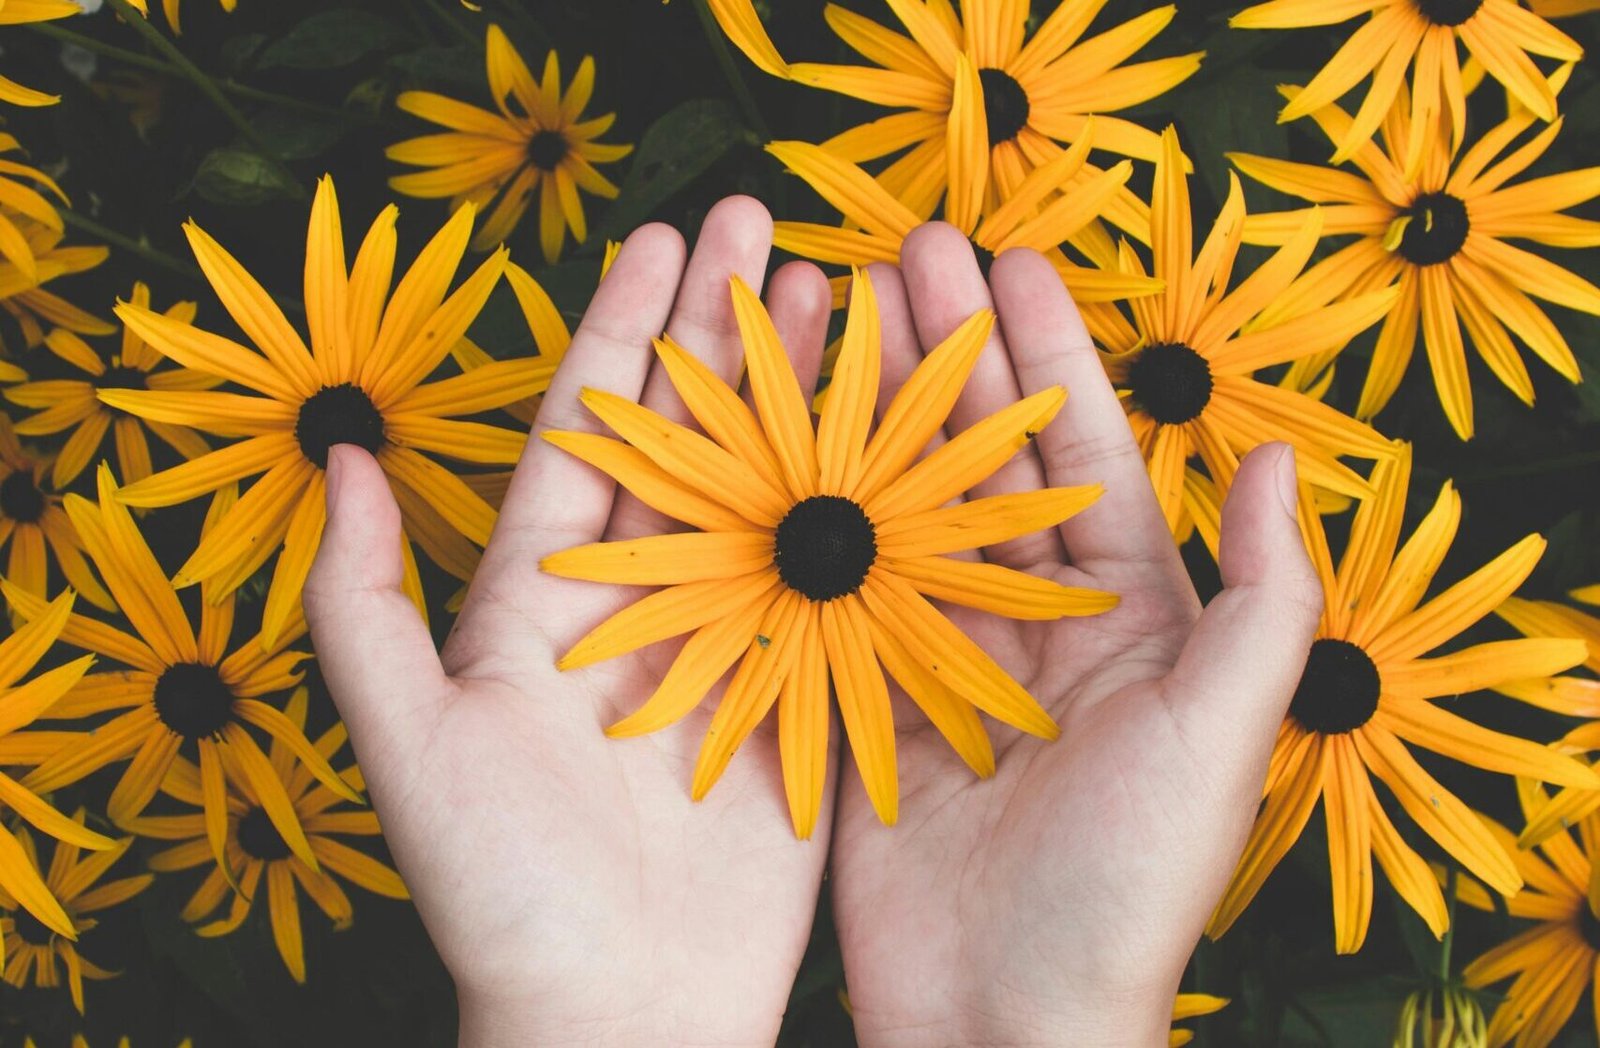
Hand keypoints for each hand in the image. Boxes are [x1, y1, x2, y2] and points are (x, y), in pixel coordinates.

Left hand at [304, 198, 835, 1046]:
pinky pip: (836, 576)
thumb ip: (360, 606)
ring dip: (803, 389)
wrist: (621, 1013)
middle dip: (727, 328)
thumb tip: (336, 461)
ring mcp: (729, 640)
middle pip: (690, 435)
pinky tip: (900, 428)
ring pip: (772, 485)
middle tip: (771, 228)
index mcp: (544, 596)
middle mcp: (641, 600)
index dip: (624, 330)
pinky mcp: (802, 692)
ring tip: (841, 293)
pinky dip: (868, 498)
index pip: (588, 431)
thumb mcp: (407, 745)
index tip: (665, 239)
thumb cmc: (500, 893)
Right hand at [827, 227, 1322, 1046]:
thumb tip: (1277, 457)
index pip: (1080, 452)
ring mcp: (938, 654)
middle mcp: (1028, 619)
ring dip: (869, 409)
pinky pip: (834, 585)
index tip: (1005, 260)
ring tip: (830, 315)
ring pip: (900, 502)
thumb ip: (1262, 599)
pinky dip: (806, 511)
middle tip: (897, 253)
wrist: (1002, 1017)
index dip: (1045, 352)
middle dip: (943, 351)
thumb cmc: (1125, 886)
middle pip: (980, 457)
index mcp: (1124, 616)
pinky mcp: (862, 698)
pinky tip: (774, 441)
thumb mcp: (1220, 737)